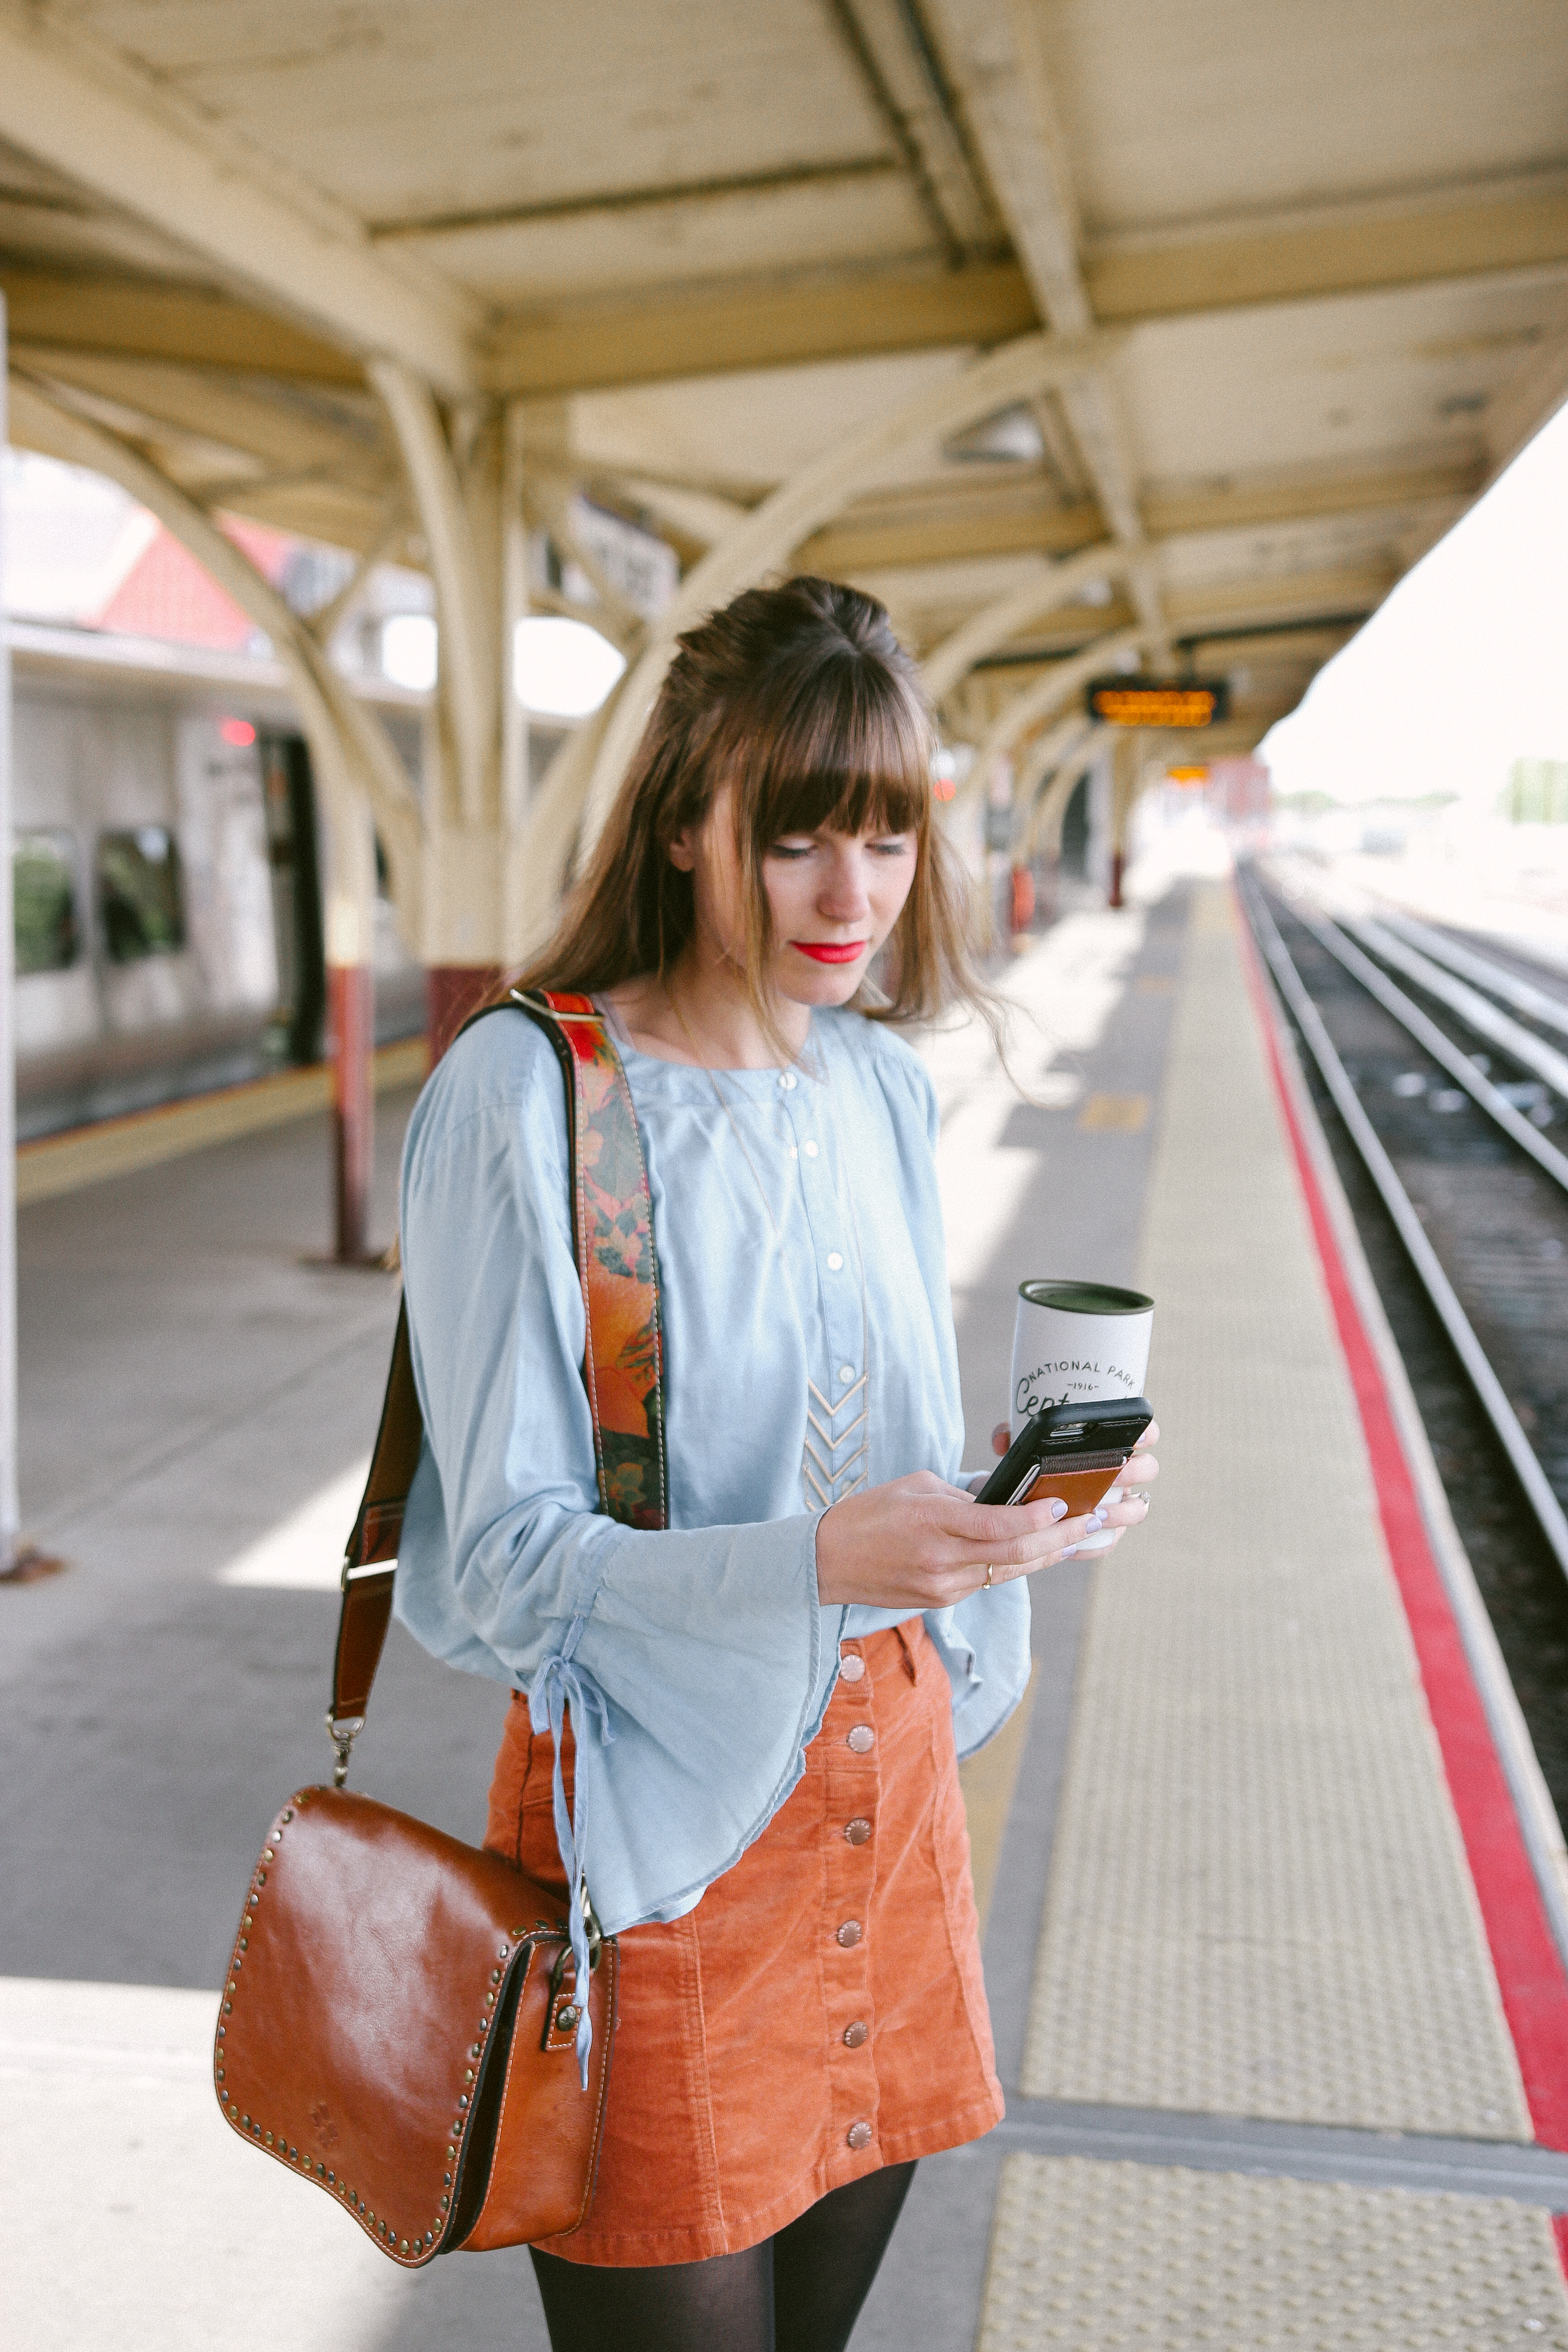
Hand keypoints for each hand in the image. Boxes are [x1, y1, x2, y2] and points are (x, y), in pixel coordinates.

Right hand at [815, 1471, 1101, 1609]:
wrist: (825, 1564)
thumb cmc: (868, 1515)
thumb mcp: (915, 1488)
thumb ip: (963, 1497)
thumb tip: (1005, 1499)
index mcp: (931, 1525)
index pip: (997, 1527)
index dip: (1036, 1518)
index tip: (1064, 1503)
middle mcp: (941, 1562)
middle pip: (1015, 1555)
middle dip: (1061, 1537)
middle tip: (1096, 1519)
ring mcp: (944, 1588)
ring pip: (1009, 1571)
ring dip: (1048, 1553)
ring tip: (1083, 1535)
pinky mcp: (943, 1601)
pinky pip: (989, 1580)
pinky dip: (1017, 1565)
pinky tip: (1042, 1551)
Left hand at [977, 1419, 1162, 1552]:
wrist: (1027, 1499)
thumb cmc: (1036, 1465)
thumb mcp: (1024, 1447)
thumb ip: (1013, 1436)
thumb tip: (1003, 1439)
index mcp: (1112, 1446)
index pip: (1144, 1433)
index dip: (1146, 1433)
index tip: (1136, 1435)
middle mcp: (1123, 1474)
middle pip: (1147, 1469)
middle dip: (1134, 1471)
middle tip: (1114, 1472)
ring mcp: (1118, 1505)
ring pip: (1137, 1508)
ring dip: (1122, 1510)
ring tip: (1098, 1511)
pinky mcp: (1106, 1533)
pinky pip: (1110, 1541)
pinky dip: (1098, 1542)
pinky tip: (1078, 1541)